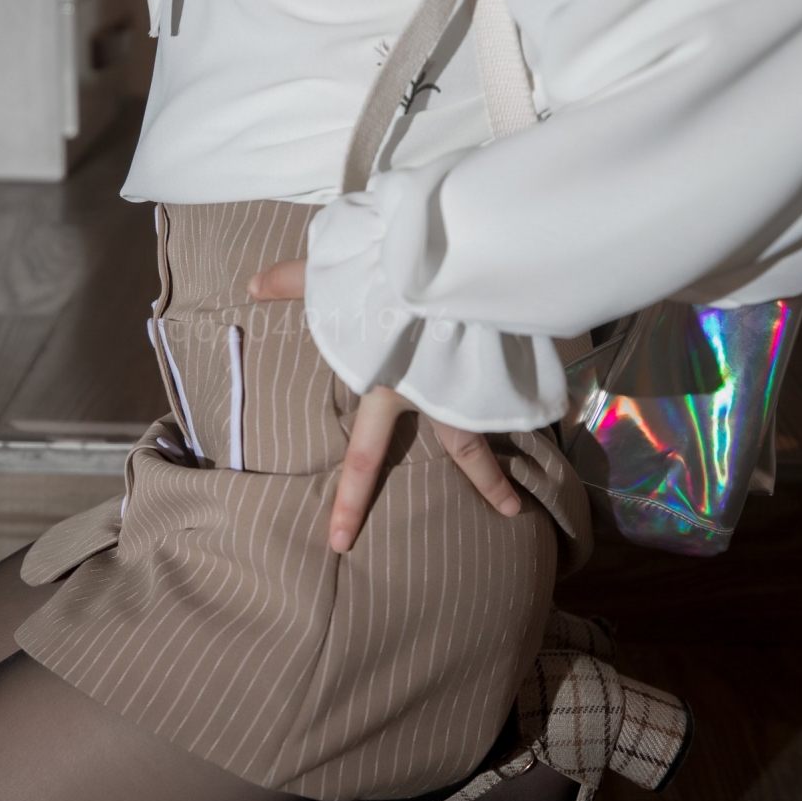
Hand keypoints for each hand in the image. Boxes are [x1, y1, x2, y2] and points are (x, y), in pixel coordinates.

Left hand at [247, 257, 521, 552]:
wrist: (458, 259)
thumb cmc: (391, 279)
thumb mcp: (336, 279)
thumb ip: (296, 282)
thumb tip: (251, 283)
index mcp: (390, 388)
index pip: (366, 460)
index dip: (351, 503)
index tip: (340, 542)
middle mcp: (437, 394)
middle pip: (462, 448)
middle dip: (487, 483)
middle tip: (510, 512)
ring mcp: (476, 377)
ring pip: (495, 420)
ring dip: (511, 448)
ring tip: (526, 482)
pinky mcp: (506, 353)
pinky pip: (515, 380)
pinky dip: (530, 390)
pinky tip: (549, 397)